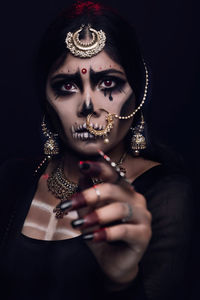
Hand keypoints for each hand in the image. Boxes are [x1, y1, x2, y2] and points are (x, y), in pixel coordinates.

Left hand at [54, 156, 151, 287]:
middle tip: (70, 204)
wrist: (113, 263)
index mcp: (124, 191)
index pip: (113, 174)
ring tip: (78, 225)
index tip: (81, 166)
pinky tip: (91, 238)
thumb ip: (87, 196)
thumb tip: (82, 175)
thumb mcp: (89, 214)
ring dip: (96, 216)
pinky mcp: (144, 235)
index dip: (98, 168)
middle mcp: (136, 199)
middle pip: (113, 190)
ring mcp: (142, 216)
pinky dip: (106, 233)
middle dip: (89, 196)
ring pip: (119, 209)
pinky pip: (124, 230)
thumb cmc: (101, 234)